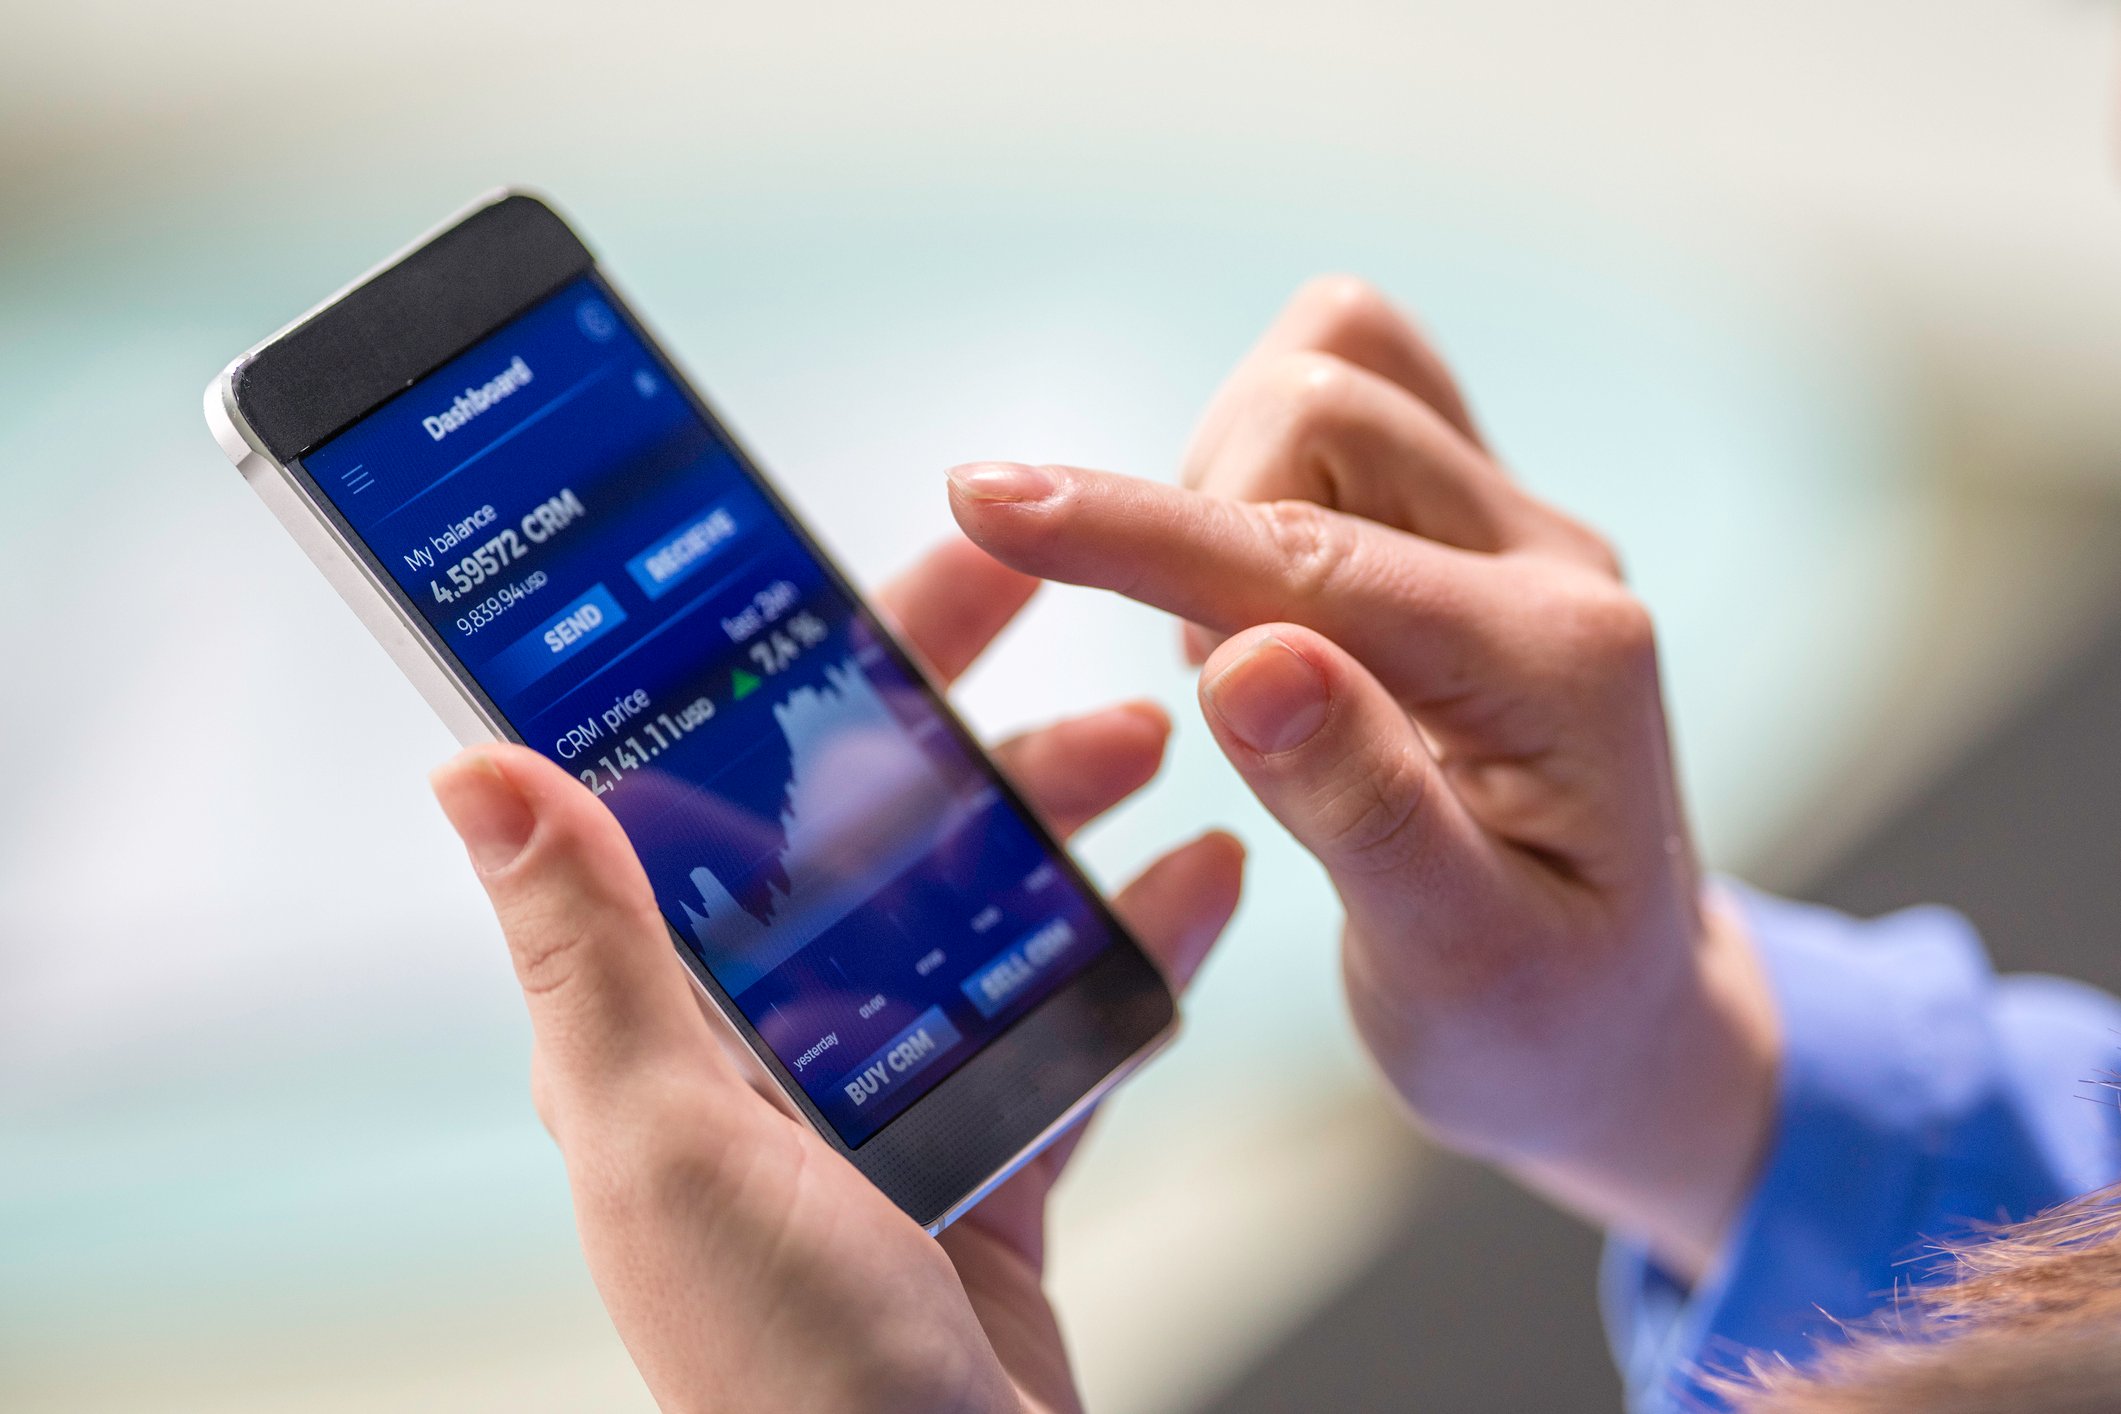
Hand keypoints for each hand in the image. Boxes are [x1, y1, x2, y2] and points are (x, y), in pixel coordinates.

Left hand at [430, 537, 1243, 1413]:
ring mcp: (882, 1100)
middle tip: (1052, 612)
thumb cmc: (781, 1368)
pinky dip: (1135, 945)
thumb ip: (590, 955)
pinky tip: (1204, 883)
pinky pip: (1066, 1018)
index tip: (861, 557)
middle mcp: (763, 1046)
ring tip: (1153, 739)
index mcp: (662, 1021)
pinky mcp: (984, 1158)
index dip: (783, 660)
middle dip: (958, 712)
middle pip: (865, 826)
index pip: (711, 788)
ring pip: (978, 903)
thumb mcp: (667, 1138)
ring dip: (1061, 811)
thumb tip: (478, 772)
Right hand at [946, 277, 1776, 1278]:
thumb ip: (1360, 806)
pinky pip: (1358, 400)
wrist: (1623, 1019)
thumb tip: (1244, 663)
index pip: (1306, 559)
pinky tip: (1262, 606)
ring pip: (1343, 366)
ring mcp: (1518, 531)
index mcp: (1556, 669)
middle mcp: (1552, 563)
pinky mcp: (1476, 525)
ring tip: (1232, 647)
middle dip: (1200, 517)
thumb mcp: (1454, 967)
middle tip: (1199, 677)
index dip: (1131, 531)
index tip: (982, 503)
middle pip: (1330, 403)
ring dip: (1230, 482)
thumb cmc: (1536, 1022)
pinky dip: (1264, 468)